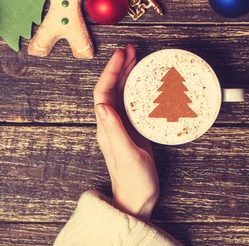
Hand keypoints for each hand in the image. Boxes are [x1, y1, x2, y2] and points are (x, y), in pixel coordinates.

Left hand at [93, 45, 158, 221]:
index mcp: (106, 127)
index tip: (121, 55)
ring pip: (121, 93)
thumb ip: (115, 130)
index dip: (111, 71)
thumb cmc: (133, 181)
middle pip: (111, 88)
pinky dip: (137, 88)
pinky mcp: (132, 130)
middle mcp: (111, 124)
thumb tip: (102, 105)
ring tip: (137, 58)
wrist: (137, 199)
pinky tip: (145, 82)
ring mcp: (121, 126)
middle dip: (119, 67)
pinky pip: (132, 102)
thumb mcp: (126, 154)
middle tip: (131, 49)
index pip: (103, 92)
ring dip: (127, 74)